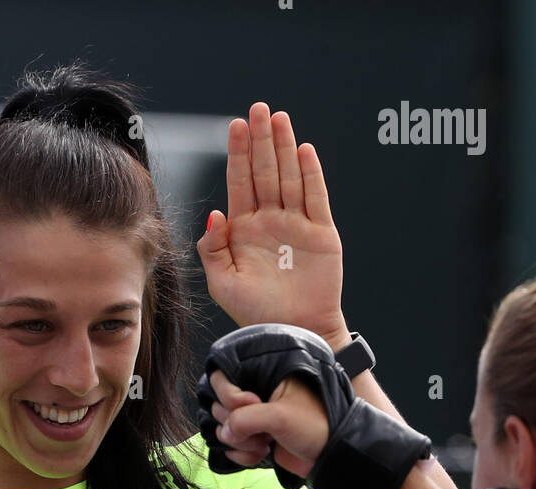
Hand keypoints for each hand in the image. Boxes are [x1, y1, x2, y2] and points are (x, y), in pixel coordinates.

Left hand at [196, 104, 345, 344]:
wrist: (292, 333)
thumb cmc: (254, 313)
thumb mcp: (222, 284)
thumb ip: (213, 249)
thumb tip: (216, 213)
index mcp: (245, 229)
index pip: (240, 183)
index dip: (238, 153)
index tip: (236, 125)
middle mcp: (271, 221)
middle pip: (265, 171)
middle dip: (262, 140)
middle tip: (259, 109)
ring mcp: (297, 224)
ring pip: (290, 177)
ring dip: (285, 147)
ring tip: (280, 118)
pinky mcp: (322, 233)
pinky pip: (316, 198)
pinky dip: (311, 174)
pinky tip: (303, 151)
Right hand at [208, 369, 329, 479]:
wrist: (331, 455)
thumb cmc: (315, 426)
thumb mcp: (280, 416)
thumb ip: (245, 419)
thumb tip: (224, 431)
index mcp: (263, 376)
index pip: (222, 379)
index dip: (230, 396)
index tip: (252, 404)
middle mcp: (254, 394)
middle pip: (219, 407)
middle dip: (236, 424)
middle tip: (263, 431)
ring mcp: (253, 418)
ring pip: (224, 429)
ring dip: (240, 442)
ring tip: (265, 444)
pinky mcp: (253, 438)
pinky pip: (231, 446)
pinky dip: (242, 454)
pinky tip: (261, 455)